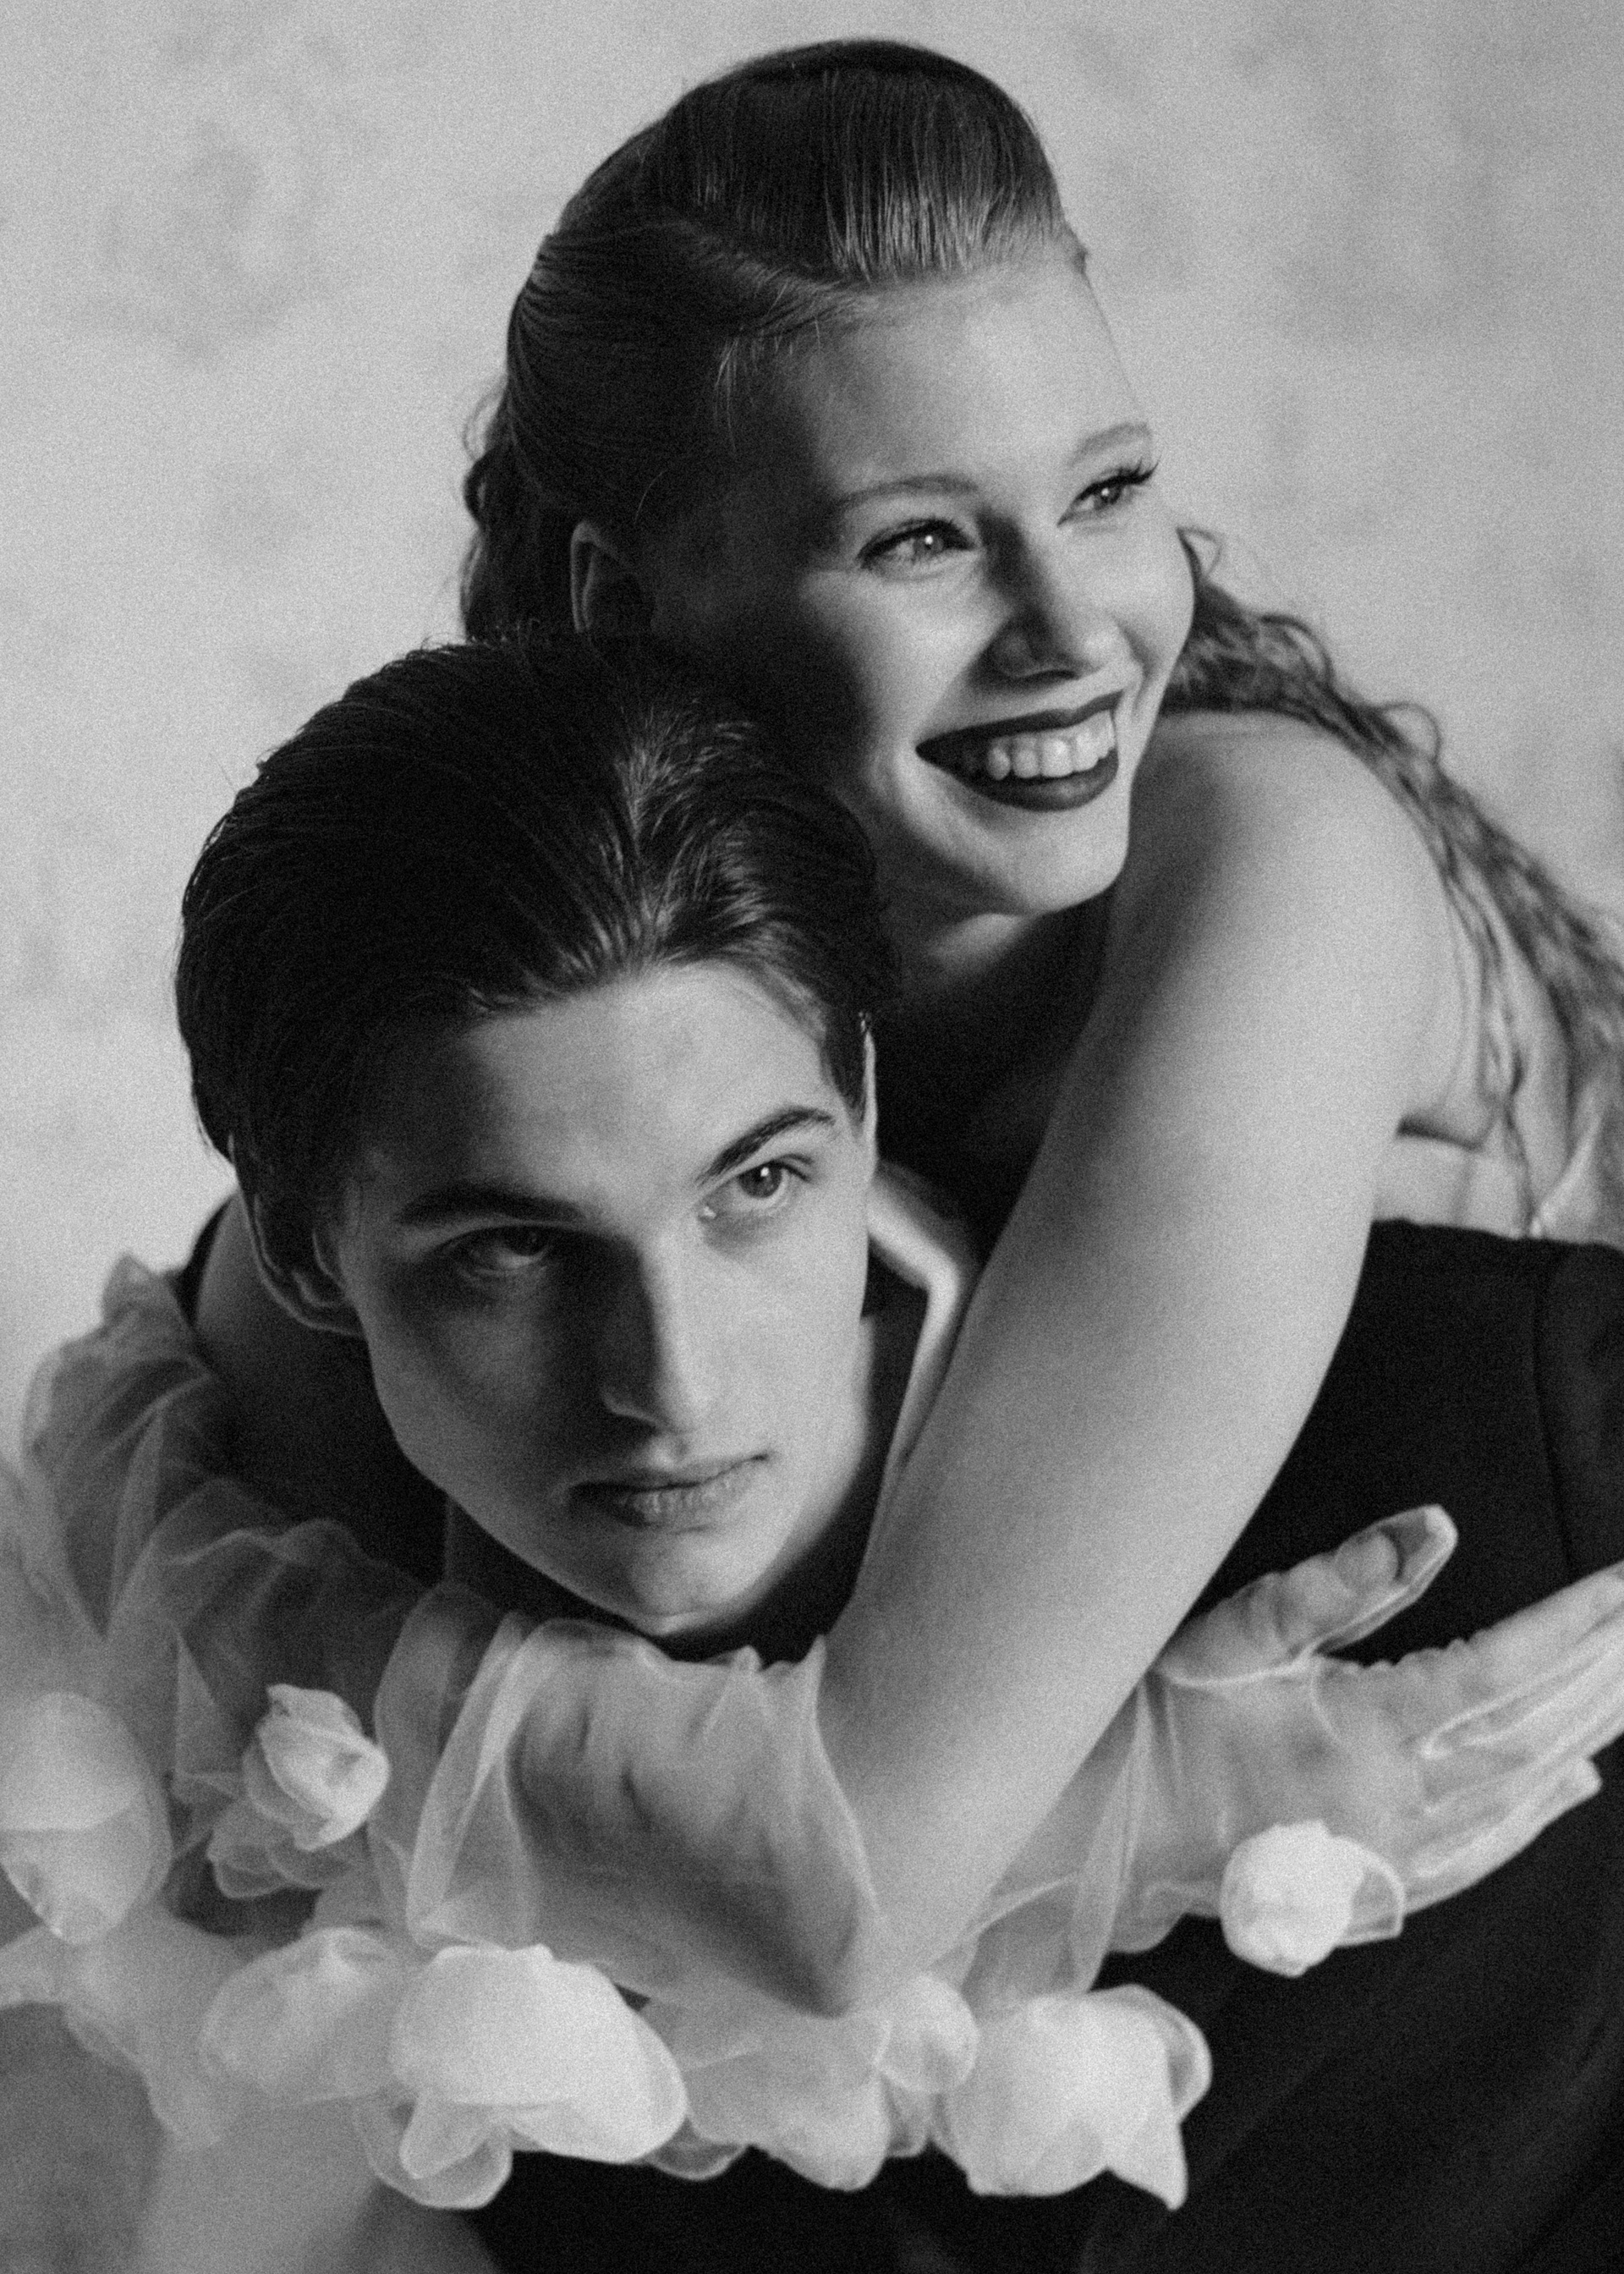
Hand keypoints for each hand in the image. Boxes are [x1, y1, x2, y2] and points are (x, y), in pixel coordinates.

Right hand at [1017, 1507, 1623, 1975]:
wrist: (1104, 1826)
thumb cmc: (1162, 1714)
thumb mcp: (1241, 1627)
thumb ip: (1342, 1579)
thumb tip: (1436, 1527)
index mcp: (1365, 1729)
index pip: (1502, 1669)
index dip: (1574, 1626)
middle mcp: (1394, 1801)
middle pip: (1529, 1732)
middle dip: (1600, 1672)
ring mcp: (1388, 1853)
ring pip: (1518, 1791)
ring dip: (1584, 1732)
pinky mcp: (1369, 1883)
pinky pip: (1482, 1852)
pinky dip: (1535, 1814)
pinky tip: (1570, 1783)